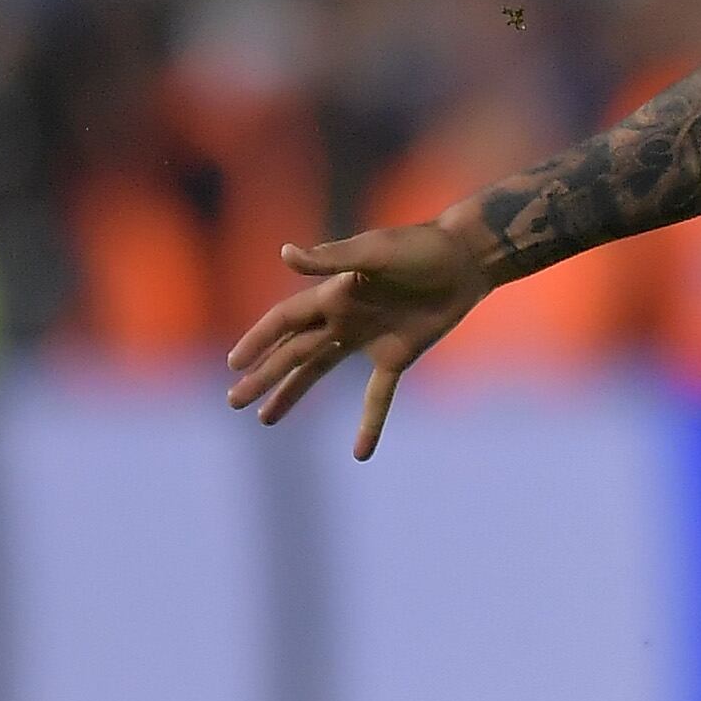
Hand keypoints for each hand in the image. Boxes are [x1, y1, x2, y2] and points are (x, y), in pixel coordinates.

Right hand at [222, 207, 504, 457]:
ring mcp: (368, 339)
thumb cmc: (420, 247)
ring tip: (265, 418)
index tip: (234, 363)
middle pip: (293, 352)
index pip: (284, 321)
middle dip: (264, 375)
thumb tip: (284, 253)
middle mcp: (343, 319)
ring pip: (319, 372)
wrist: (466, 259)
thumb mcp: (374, 252)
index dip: (258, 340)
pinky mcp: (397, 356)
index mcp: (332, 295)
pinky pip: (378, 396)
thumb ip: (331, 259)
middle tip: (234, 400)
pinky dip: (369, 423)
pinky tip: (360, 453)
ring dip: (293, 393)